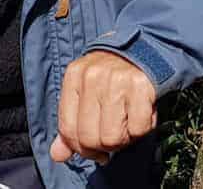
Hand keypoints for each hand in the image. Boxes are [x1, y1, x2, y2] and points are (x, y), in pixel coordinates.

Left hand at [48, 50, 156, 165]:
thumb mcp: (86, 92)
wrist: (145, 48)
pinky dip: (143, 128)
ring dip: (124, 139)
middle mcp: (92, 76)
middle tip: (115, 137)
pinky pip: (139, 128)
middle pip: (90, 137)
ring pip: (113, 137)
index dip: (81, 149)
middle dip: (104, 147)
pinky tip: (142, 113)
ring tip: (128, 123)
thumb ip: (71, 124)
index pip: (68, 129)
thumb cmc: (112, 76)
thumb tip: (57, 155)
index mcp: (74, 76)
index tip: (96, 151)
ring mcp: (117, 79)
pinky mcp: (141, 85)